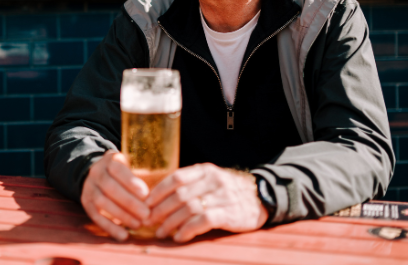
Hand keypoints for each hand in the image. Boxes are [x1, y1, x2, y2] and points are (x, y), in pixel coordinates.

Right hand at [81, 150, 149, 240]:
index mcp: (109, 160)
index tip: (145, 194)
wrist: (95, 173)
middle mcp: (96, 172)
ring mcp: (89, 188)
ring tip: (138, 224)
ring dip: (121, 215)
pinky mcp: (86, 203)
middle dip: (129, 203)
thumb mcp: (128, 165)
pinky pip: (96, 217)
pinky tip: (124, 235)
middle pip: (110, 188)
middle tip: (146, 214)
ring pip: (102, 202)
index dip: (130, 182)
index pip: (117, 169)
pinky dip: (110, 227)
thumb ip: (139, 174)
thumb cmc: (121, 171)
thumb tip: (157, 194)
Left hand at [145, 163, 268, 241]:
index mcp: (204, 170)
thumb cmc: (229, 190)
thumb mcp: (211, 180)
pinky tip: (180, 237)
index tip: (146, 203)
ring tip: (161, 232)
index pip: (176, 177)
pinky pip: (203, 221)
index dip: (159, 191)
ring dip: (171, 222)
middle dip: (160, 209)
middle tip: (148, 220)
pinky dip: (188, 230)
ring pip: (188, 208)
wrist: (261, 197)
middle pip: (179, 194)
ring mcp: (221, 196)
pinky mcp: (229, 213)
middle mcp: (212, 180)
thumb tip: (161, 197)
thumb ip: (191, 184)